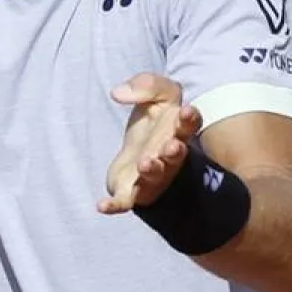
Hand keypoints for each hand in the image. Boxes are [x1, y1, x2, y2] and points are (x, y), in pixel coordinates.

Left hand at [98, 73, 201, 214]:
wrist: (138, 155)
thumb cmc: (153, 125)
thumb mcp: (155, 95)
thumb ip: (146, 86)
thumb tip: (117, 93)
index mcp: (176, 131)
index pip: (189, 125)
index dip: (189, 119)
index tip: (185, 111)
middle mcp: (168, 156)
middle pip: (176, 156)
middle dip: (175, 152)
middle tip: (172, 146)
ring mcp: (151, 176)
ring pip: (154, 176)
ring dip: (152, 170)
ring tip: (146, 163)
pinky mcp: (131, 191)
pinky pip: (124, 201)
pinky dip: (114, 205)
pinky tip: (101, 206)